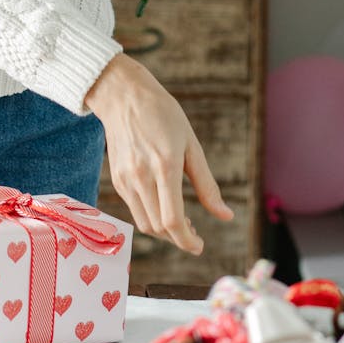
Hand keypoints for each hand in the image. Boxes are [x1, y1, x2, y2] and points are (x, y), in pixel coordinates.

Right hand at [85, 54, 233, 253]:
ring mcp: (125, 180)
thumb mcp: (191, 145)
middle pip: (158, 227)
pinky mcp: (118, 180)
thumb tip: (225, 216)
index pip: (172, 220)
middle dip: (178, 238)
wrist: (123, 96)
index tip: (199, 246)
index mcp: (164, 166)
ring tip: (182, 223)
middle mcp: (141, 177)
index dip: (187, 240)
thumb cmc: (163, 115)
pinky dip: (151, 217)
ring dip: (164, 232)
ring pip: (144, 223)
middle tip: (195, 235)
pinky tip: (164, 207)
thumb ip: (207, 185)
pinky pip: (135, 210)